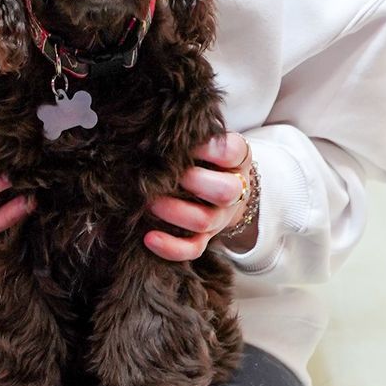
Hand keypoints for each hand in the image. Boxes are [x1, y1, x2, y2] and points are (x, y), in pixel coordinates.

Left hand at [144, 130, 252, 259]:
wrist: (218, 187)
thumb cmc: (204, 158)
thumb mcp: (207, 141)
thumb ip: (193, 137)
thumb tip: (152, 136)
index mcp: (236, 161)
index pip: (231, 152)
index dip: (208, 149)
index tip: (184, 144)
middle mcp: (233, 190)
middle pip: (224, 191)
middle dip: (192, 183)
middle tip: (163, 174)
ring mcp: (219, 217)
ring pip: (204, 221)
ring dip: (175, 212)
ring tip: (149, 203)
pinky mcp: (204, 237)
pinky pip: (193, 249)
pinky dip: (171, 247)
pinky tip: (149, 238)